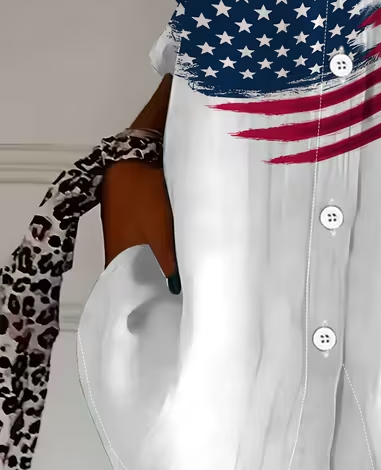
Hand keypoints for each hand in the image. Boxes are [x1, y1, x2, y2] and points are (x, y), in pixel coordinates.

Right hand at [100, 160, 180, 292]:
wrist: (134, 158)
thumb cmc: (143, 194)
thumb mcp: (160, 230)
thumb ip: (167, 260)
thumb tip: (175, 288)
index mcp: (115, 257)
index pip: (123, 291)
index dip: (138, 303)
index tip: (155, 312)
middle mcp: (114, 249)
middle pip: (131, 277)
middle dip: (149, 288)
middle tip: (173, 299)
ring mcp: (120, 235)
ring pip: (137, 261)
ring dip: (152, 270)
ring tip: (177, 282)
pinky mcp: (128, 222)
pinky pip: (141, 246)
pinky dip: (153, 254)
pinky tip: (170, 255)